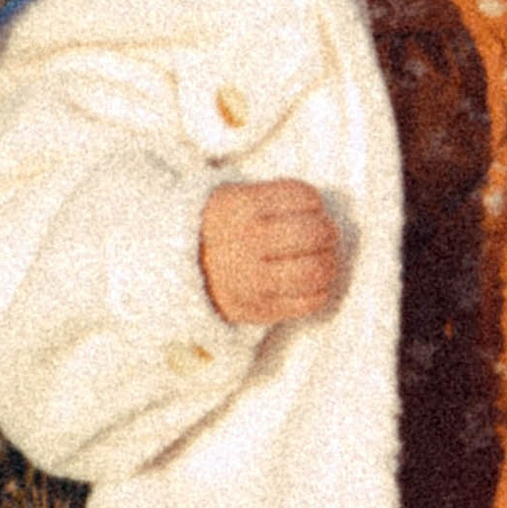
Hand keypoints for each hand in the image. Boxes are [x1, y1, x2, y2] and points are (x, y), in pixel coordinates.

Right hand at [200, 180, 343, 326]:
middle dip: (327, 231)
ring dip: (329, 262)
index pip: (304, 197)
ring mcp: (250, 281)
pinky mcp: (257, 311)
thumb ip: (276, 199)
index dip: (314, 202)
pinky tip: (310, 282)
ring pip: (316, 271)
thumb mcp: (235, 196)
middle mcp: (244, 244)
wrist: (177, 270)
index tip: (308, 208)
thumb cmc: (221, 228)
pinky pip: (308, 303)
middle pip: (314, 234)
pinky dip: (319, 290)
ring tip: (321, 258)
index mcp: (239, 207)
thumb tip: (324, 215)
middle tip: (323, 234)